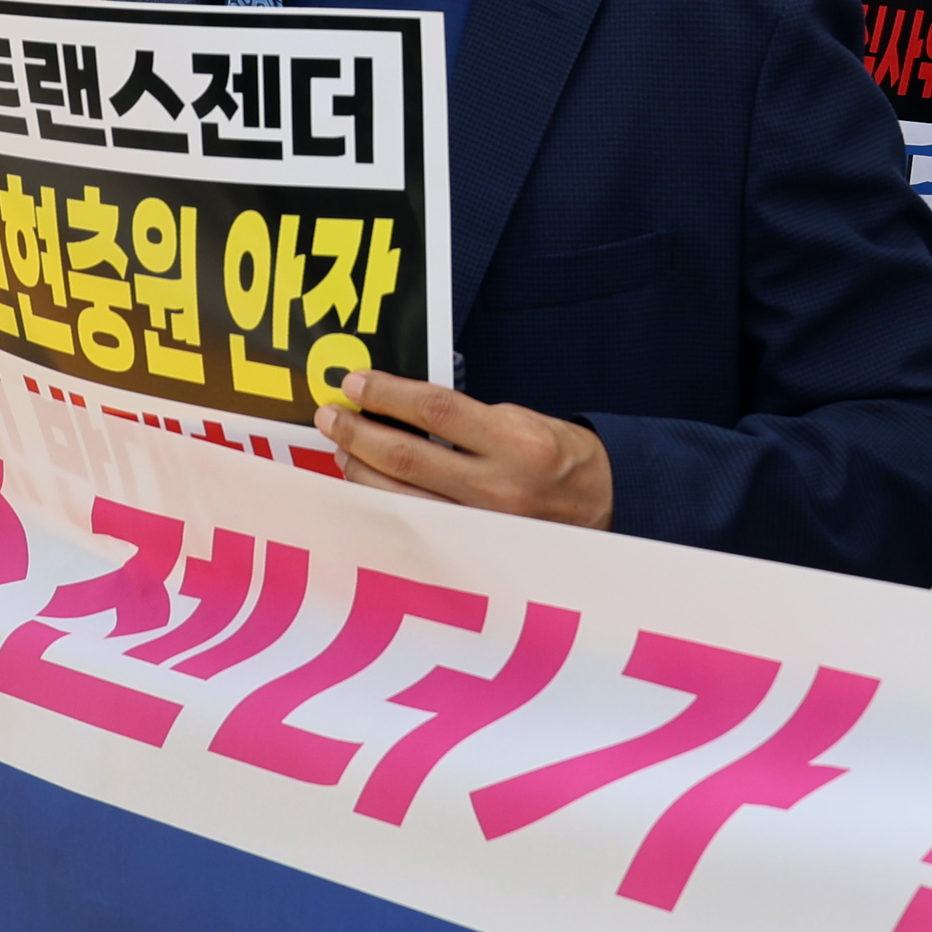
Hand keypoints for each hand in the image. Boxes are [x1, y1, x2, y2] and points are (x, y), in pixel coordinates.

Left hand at [315, 368, 612, 527]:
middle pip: (406, 456)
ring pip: (399, 497)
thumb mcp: (522, 419)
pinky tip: (366, 484)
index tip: (355, 382)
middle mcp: (498, 489)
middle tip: (330, 415)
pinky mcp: (470, 549)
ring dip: (360, 469)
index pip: (436, 409)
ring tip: (343, 448)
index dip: (387, 393)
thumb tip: (399, 408)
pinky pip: (411, 524)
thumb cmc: (558, 457)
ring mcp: (481, 526)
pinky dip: (381, 502)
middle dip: (358, 432)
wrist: (602, 508)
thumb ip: (466, 417)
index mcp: (517, 443)